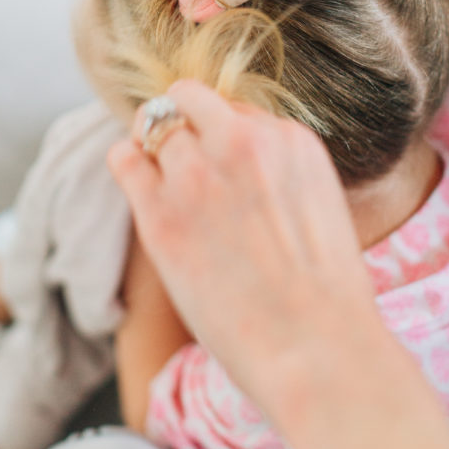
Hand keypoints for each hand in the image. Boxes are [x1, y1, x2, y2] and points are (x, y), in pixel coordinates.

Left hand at [107, 79, 380, 422]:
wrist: (316, 349)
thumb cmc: (324, 295)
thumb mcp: (319, 205)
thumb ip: (279, 171)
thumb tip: (240, 166)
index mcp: (289, 139)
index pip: (236, 110)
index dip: (224, 137)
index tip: (226, 169)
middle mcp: (241, 143)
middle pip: (189, 100)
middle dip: (183, 122)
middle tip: (183, 161)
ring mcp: (197, 175)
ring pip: (153, 123)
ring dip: (155, 148)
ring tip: (165, 184)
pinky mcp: (160, 214)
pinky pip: (123, 158)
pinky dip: (128, 164)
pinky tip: (141, 187)